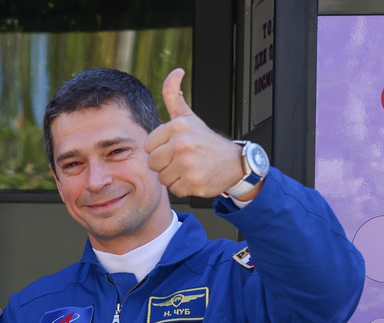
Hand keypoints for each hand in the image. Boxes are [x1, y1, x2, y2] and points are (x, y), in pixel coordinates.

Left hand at [144, 69, 249, 198]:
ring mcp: (187, 163)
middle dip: (165, 165)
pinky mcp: (192, 181)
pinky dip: (184, 187)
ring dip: (174, 177)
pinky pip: (174, 189)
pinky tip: (196, 177)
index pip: (149, 147)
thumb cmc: (206, 141)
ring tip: (190, 168)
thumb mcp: (189, 117)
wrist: (234, 163)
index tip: (175, 148)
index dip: (160, 150)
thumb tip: (175, 72)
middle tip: (183, 159)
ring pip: (162, 178)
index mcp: (177, 127)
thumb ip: (174, 96)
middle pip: (152, 163)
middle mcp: (182, 143)